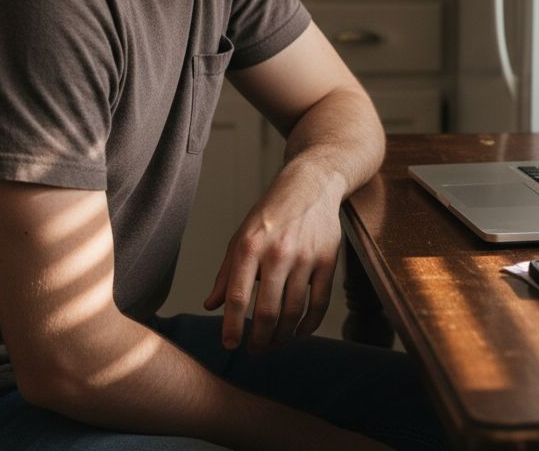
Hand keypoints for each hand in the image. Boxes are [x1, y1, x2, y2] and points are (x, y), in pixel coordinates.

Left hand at [204, 180, 342, 352]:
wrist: (310, 187)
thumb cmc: (270, 215)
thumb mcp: (240, 238)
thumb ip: (225, 273)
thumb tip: (211, 306)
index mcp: (249, 247)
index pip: (236, 296)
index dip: (232, 326)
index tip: (230, 345)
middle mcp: (277, 253)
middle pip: (266, 310)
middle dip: (259, 338)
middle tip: (255, 350)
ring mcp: (305, 257)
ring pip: (293, 311)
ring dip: (283, 335)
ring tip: (274, 344)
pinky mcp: (327, 260)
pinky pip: (319, 302)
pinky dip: (310, 324)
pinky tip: (300, 332)